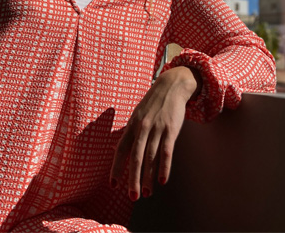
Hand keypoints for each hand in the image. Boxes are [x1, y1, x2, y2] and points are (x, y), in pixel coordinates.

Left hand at [110, 66, 200, 200]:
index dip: (116, 168)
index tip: (113, 185)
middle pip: (135, 157)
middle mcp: (142, 128)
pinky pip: (166, 151)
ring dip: (148, 177)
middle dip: (133, 179)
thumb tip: (125, 150)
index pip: (121, 150)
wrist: (170, 86)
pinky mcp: (170, 129)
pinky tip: (162, 180)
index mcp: (132, 125)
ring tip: (146, 193)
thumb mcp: (138, 114)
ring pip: (150, 157)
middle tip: (133, 197)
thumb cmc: (153, 103)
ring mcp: (156, 128)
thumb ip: (133, 132)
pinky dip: (164, 167)